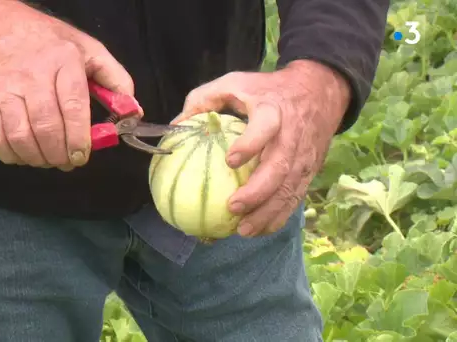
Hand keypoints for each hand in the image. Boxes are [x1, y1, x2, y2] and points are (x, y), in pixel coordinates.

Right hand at [0, 0, 134, 170]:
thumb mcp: (91, 52)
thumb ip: (116, 80)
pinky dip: (10, 155)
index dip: (78, 137)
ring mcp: (5, 89)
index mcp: (64, 62)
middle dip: (60, 154)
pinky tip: (24, 156)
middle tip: (68, 162)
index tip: (82, 155)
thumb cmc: (54, 45)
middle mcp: (32, 75)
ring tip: (49, 160)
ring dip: (37, 158)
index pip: (72, 105)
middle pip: (46, 126)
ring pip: (20, 135)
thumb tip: (133, 113)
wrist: (2, 30)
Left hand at [173, 60, 350, 236]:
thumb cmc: (267, 90)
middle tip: (232, 207)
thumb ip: (204, 99)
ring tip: (243, 230)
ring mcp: (303, 156)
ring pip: (288, 189)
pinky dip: (278, 216)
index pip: (265, 127)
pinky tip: (259, 230)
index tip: (230, 160)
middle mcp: (291, 136)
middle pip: (279, 168)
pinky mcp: (309, 171)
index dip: (250, 144)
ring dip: (267, 212)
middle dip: (257, 191)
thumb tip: (175, 125)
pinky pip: (295, 197)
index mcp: (273, 111)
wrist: (319, 91)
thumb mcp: (235, 82)